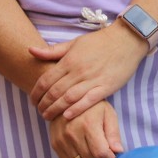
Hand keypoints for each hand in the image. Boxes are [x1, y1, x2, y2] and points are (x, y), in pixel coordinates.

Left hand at [29, 21, 147, 120]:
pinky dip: (76, 109)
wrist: (127, 40)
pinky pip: (88, 101)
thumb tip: (30, 50)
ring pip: (68, 99)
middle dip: (43, 104)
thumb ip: (53, 50)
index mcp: (69, 60)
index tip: (33, 100)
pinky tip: (67, 116)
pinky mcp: (107, 87)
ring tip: (49, 116)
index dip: (36, 93)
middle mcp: (79, 71)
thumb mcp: (75, 43)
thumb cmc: (100, 41)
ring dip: (55, 110)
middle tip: (39, 112)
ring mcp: (93, 79)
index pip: (45, 80)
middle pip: (55, 92)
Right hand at [48, 100, 123, 157]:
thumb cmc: (94, 107)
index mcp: (88, 125)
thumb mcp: (108, 114)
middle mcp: (72, 133)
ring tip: (98, 157)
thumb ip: (114, 134)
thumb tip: (118, 152)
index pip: (100, 153)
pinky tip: (87, 157)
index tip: (115, 157)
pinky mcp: (55, 144)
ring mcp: (61, 140)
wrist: (69, 100)